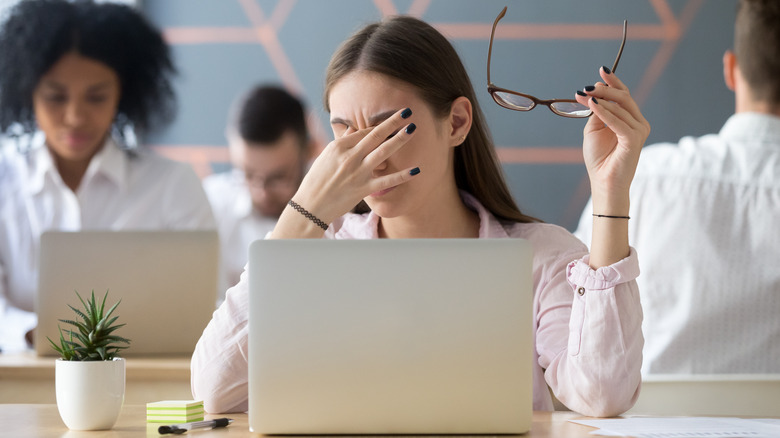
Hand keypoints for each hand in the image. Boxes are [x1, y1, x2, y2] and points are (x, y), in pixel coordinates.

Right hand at [291, 108, 418, 224]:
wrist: (311, 206)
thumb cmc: (316, 180)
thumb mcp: (326, 157)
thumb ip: (342, 143)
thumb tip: (352, 130)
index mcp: (339, 147)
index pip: (364, 132)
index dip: (380, 124)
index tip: (393, 118)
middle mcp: (349, 157)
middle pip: (375, 135)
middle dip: (392, 122)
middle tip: (407, 112)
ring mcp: (357, 173)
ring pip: (383, 152)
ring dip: (399, 140)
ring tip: (412, 129)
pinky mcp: (363, 189)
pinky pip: (386, 181)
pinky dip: (401, 176)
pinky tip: (416, 170)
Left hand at [575, 68, 649, 212]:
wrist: (604, 182)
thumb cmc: (599, 159)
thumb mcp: (594, 130)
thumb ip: (596, 113)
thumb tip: (594, 95)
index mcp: (629, 119)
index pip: (624, 95)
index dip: (613, 82)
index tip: (601, 70)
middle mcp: (638, 123)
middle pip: (623, 97)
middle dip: (604, 89)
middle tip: (586, 86)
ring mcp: (639, 130)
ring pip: (621, 107)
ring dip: (600, 99)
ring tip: (584, 95)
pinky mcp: (634, 139)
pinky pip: (619, 121)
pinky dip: (605, 112)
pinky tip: (593, 105)